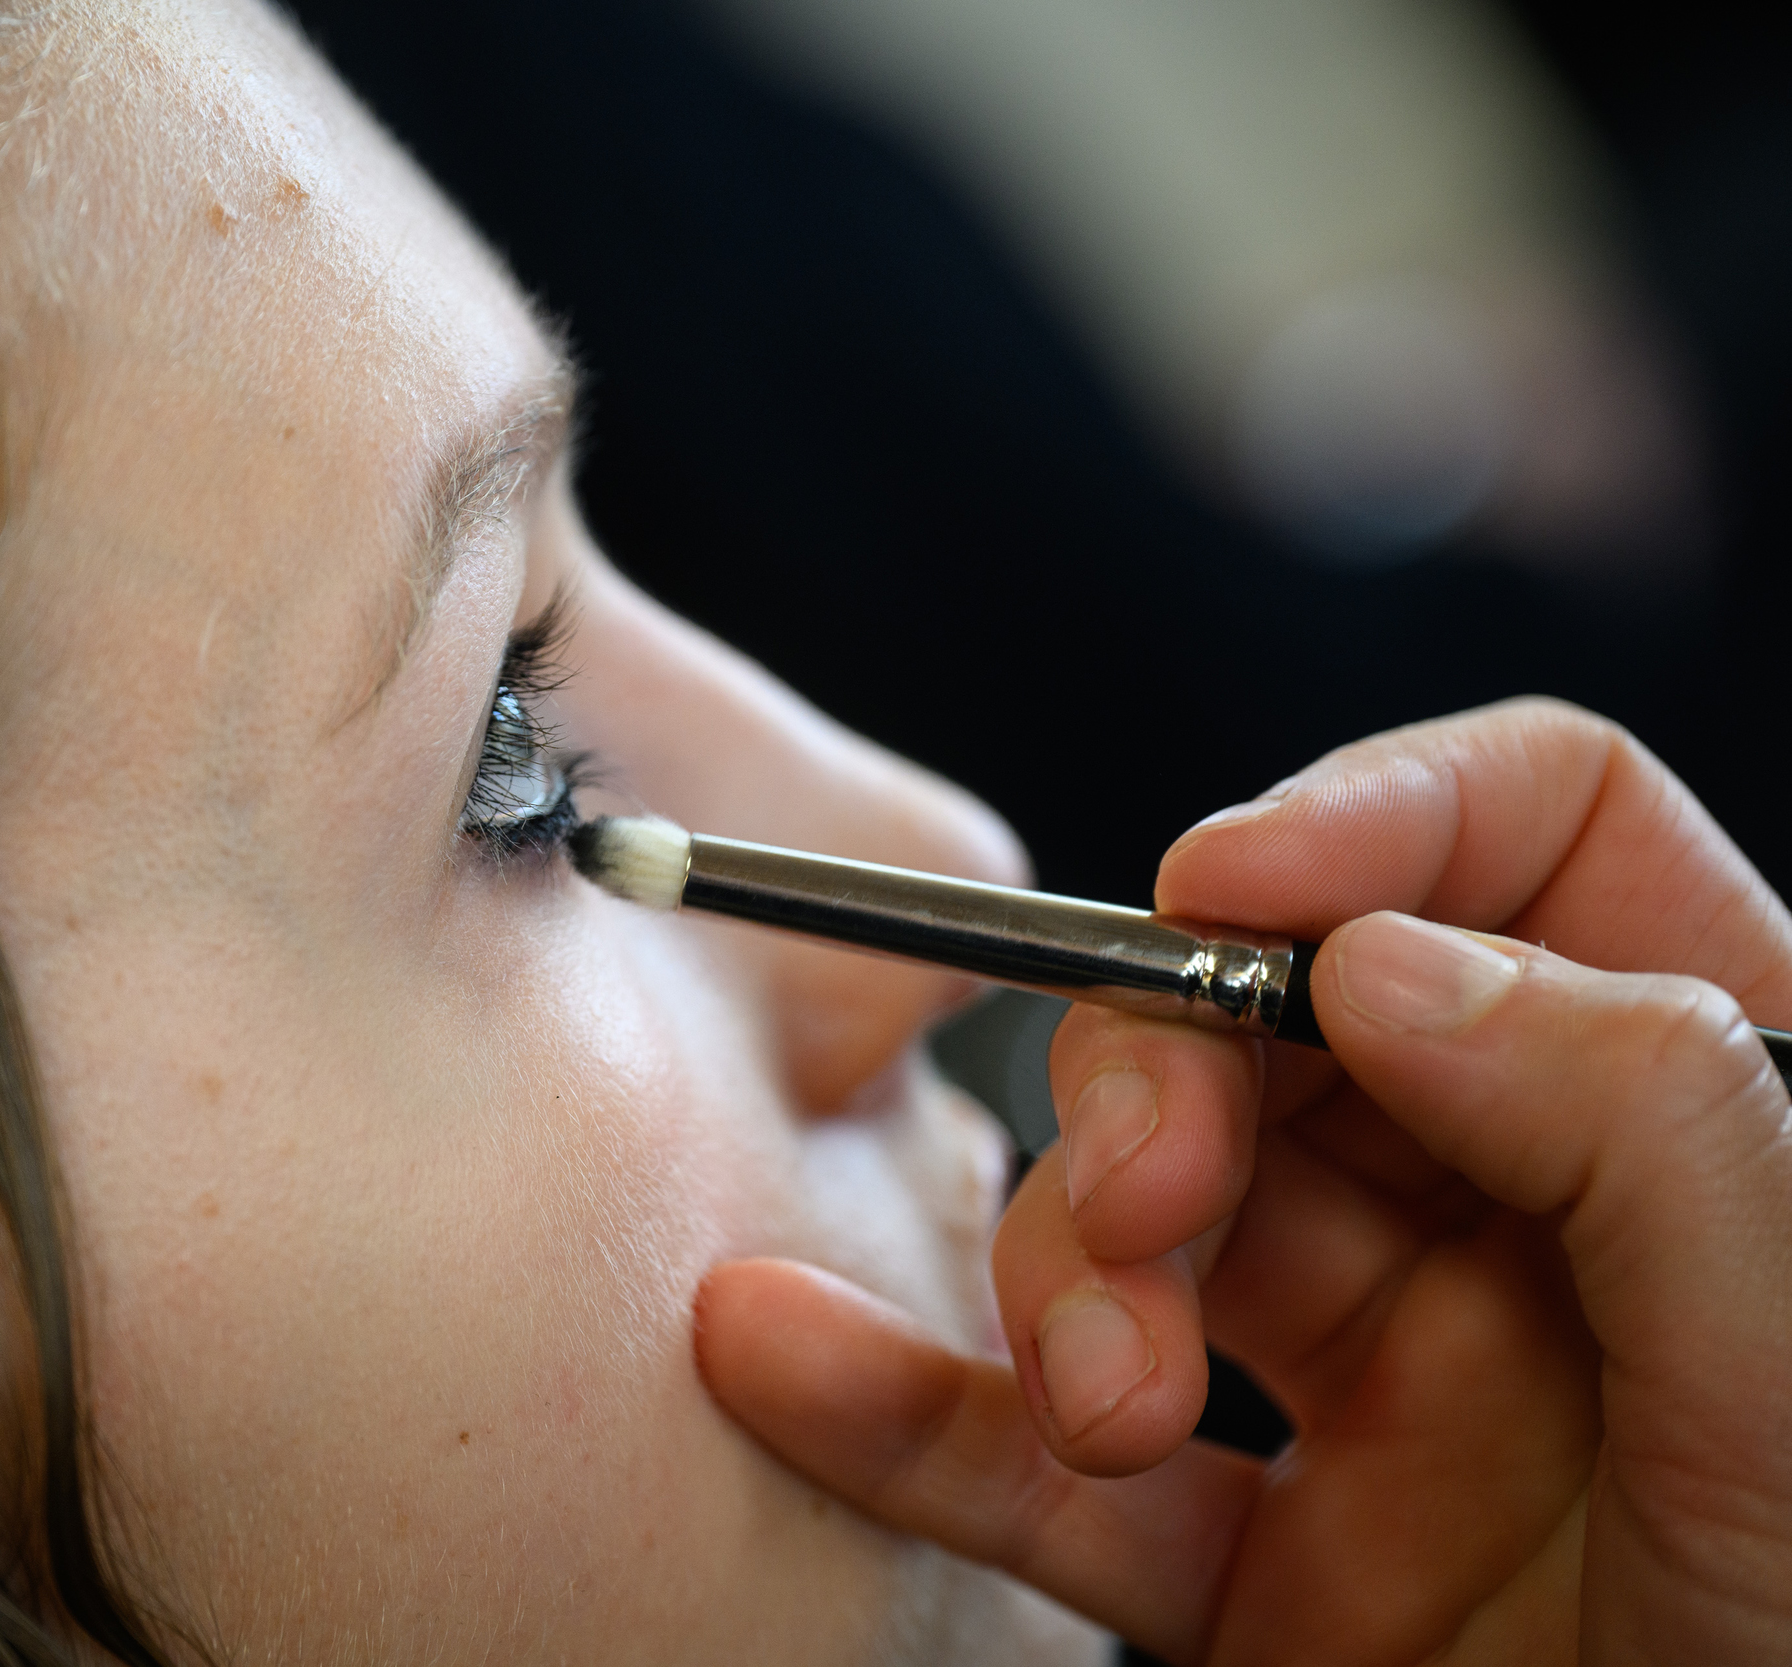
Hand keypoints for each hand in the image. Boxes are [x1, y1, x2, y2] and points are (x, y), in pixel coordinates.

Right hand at [697, 699, 1791, 1662]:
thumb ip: (1649, 1135)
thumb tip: (1388, 951)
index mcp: (1716, 1138)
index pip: (1545, 844)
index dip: (1378, 822)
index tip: (1228, 896)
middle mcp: (1541, 1240)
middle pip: (1285, 1028)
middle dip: (1168, 1084)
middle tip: (1148, 1203)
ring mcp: (1394, 1403)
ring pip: (1154, 1229)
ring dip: (1064, 1268)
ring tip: (1097, 1398)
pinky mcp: (1273, 1574)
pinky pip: (1056, 1466)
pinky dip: (906, 1404)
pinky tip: (779, 1358)